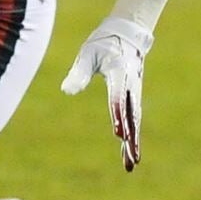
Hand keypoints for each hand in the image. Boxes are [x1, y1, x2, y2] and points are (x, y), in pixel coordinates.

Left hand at [61, 17, 153, 170]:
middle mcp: (131, 86)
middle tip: (132, 158)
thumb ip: (78, 72)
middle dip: (131, 137)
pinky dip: (132, 136)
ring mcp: (135, 93)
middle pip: (132, 115)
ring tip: (131, 164)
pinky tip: (129, 154)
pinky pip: (133, 119)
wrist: (126, 35)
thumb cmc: (104, 44)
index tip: (119, 134)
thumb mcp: (88, 54)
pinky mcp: (133, 98)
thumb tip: (66, 91)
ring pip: (134, 121)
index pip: (119, 97)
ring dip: (133, 142)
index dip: (118, 115)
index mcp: (120, 72)